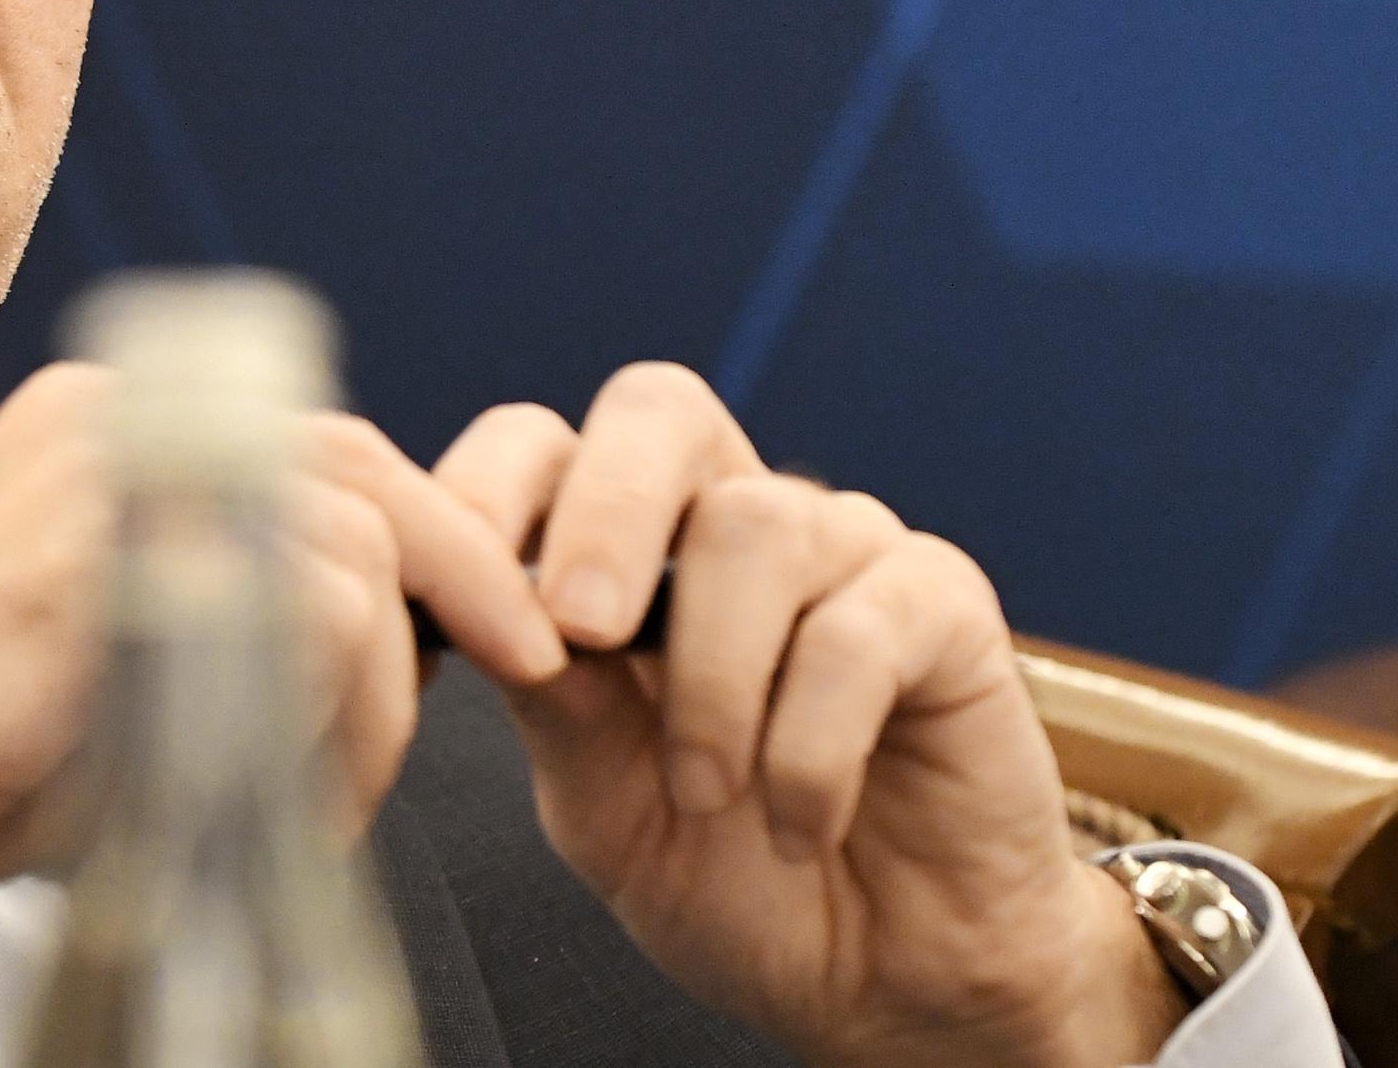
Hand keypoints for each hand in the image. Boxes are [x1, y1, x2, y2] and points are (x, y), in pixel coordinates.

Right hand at [0, 363, 562, 912]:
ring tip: (323, 791)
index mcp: (103, 426)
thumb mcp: (100, 645)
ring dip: (380, 695)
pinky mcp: (106, 558)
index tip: (492, 615)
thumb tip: (369, 630)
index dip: (422, 526)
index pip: (314, 441)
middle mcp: (111, 422)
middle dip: (463, 569)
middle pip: (355, 465)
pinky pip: (304, 619)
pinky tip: (283, 795)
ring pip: (347, 559)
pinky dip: (336, 721)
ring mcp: (105, 479)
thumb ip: (217, 602)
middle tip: (532, 657)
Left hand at [433, 365, 1188, 1067]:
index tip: (455, 583)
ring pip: (757, 525)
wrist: (887, 987)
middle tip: (581, 630)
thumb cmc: (736, 882)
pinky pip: (862, 628)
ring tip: (706, 793)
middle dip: (603, 512)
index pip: (543, 445)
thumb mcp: (600, 801)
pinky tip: (795, 823)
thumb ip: (549, 702)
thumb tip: (483, 611)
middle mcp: (734, 522)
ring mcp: (845, 552)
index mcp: (630, 550)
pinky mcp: (943, 608)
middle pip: (659, 410)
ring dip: (711, 678)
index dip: (488, 486)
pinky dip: (809, 742)